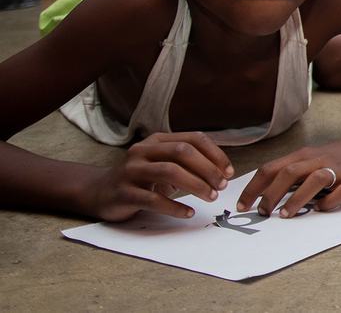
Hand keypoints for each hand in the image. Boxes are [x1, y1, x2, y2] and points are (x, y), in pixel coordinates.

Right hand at [86, 132, 232, 221]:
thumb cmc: (141, 179)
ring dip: (195, 185)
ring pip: (169, 172)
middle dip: (207, 169)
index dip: (215, 154)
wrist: (98, 191)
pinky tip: (188, 213)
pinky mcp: (123, 192)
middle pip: (182, 152)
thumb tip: (223, 172)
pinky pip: (153, 199)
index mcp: (157, 140)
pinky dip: (174, 206)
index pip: (193, 139)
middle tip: (221, 186)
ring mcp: (131, 171)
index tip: (229, 172)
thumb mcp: (163, 163)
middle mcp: (143, 151)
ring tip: (211, 197)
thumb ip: (187, 163)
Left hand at [236, 138, 340, 217]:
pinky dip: (328, 203)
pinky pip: (340, 192)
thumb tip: (264, 194)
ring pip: (313, 180)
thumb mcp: (312, 159)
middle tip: (261, 213)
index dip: (254, 188)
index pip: (271, 169)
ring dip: (296, 199)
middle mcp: (318, 160)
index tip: (242, 206)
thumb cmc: (338, 157)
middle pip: (288, 173)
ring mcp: (338, 170)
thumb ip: (292, 173)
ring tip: (285, 216)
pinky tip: (321, 209)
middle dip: (270, 194)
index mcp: (303, 155)